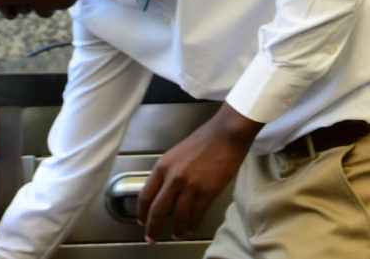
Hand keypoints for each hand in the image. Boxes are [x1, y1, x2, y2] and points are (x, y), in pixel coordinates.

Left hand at [138, 105, 260, 242]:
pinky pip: (197, 214)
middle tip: (151, 237)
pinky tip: (191, 227)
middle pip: (157, 211)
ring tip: (177, 235)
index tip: (141, 221)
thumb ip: (169, 172)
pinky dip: (193, 224)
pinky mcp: (208, 191)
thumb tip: (164, 192)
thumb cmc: (206, 139)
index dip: (141, 213)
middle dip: (153, 228)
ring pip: (178, 216)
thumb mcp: (177, 153)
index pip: (145, 195)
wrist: (227, 132)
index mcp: (163, 165)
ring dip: (177, 230)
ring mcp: (191, 185)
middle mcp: (174, 177)